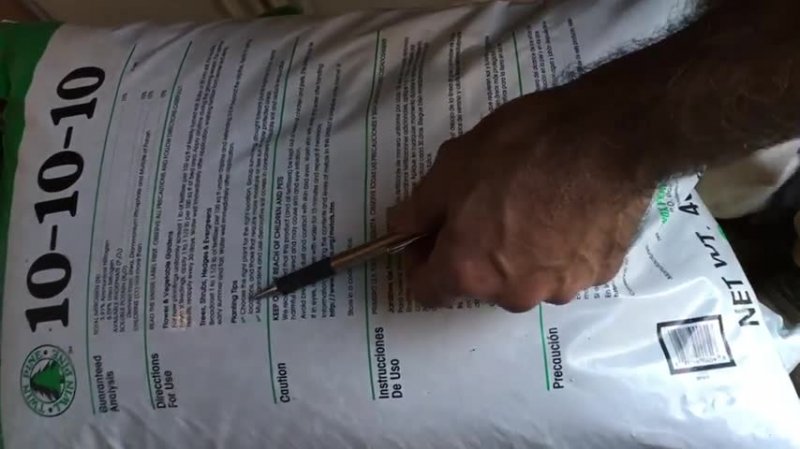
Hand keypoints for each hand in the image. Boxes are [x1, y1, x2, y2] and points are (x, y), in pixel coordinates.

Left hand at [388, 91, 652, 311]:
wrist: (607, 138)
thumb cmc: (521, 150)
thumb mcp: (452, 167)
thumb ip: (418, 208)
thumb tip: (399, 229)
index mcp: (469, 272)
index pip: (426, 291)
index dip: (419, 262)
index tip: (428, 237)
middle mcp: (513, 294)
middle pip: (478, 283)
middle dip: (473, 253)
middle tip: (485, 207)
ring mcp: (561, 288)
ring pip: (524, 278)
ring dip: (518, 254)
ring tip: (534, 206)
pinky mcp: (599, 273)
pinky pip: (565, 267)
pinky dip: (559, 248)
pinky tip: (568, 212)